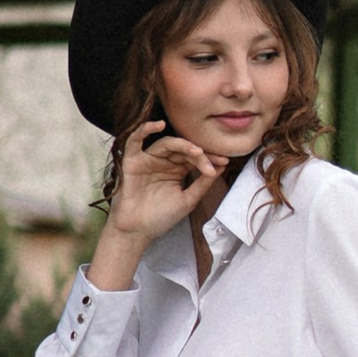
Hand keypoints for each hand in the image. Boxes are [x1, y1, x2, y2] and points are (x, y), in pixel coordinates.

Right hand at [90, 121, 223, 282]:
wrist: (138, 231)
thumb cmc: (161, 217)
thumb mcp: (188, 200)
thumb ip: (202, 184)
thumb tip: (220, 167)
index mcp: (176, 170)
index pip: (194, 158)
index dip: (209, 158)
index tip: (224, 162)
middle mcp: (163, 162)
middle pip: (183, 149)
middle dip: (200, 154)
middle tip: (215, 159)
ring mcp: (148, 160)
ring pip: (166, 143)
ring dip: (182, 145)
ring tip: (197, 151)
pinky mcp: (132, 161)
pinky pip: (135, 140)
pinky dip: (145, 129)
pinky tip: (158, 125)